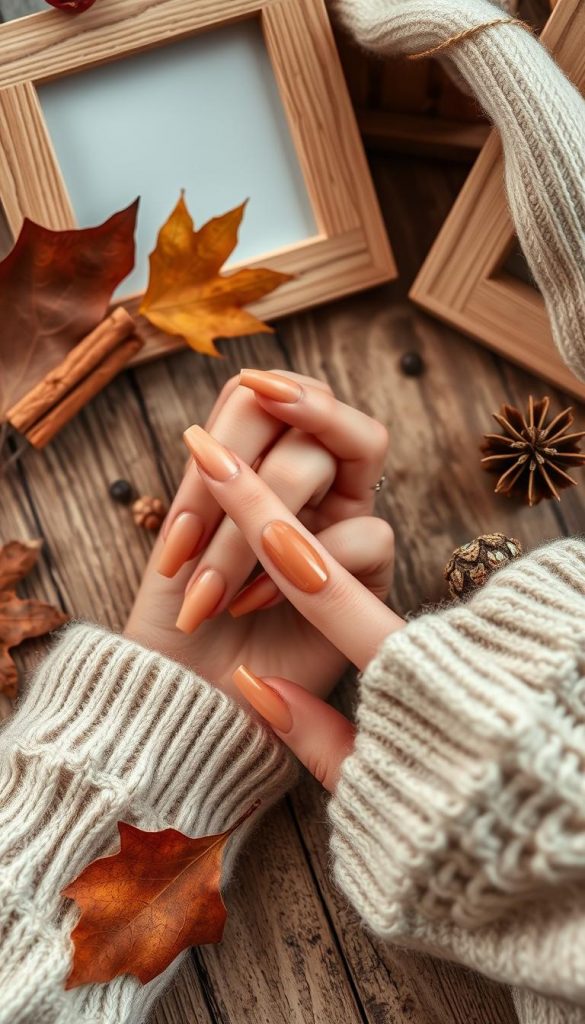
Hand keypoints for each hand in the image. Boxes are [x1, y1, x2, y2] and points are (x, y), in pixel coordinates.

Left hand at [125, 370, 401, 703]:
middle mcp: (316, 484)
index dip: (244, 411)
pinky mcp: (372, 576)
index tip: (195, 448)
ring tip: (209, 580)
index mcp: (267, 462)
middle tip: (204, 498)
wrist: (188, 700)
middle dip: (249, 456)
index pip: (274, 397)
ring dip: (266, 510)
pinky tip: (251, 602)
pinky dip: (302, 560)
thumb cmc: (177, 617)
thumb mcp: (185, 530)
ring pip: (354, 448)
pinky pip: (368, 532)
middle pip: (318, 408)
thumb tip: (248, 383)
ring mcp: (347, 523)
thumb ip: (220, 463)